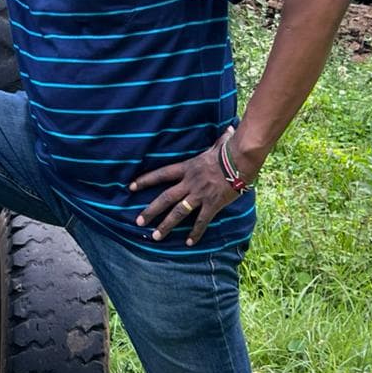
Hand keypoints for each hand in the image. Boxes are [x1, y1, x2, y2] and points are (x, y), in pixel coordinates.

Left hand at [128, 127, 239, 245]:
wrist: (240, 160)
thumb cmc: (230, 150)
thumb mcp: (218, 145)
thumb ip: (218, 141)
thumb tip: (229, 129)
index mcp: (187, 168)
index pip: (161, 174)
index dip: (145, 180)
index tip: (131, 187)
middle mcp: (189, 182)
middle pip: (165, 198)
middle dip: (150, 211)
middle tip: (138, 222)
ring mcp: (200, 194)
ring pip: (179, 212)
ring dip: (166, 225)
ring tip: (156, 236)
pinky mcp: (212, 204)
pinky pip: (202, 221)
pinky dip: (195, 233)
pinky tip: (189, 243)